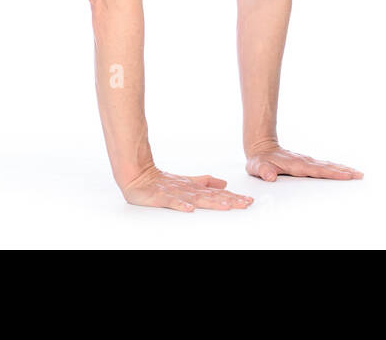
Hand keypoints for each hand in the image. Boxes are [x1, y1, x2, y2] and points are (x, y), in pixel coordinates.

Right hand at [120, 165, 254, 211]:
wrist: (137, 175)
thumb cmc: (161, 182)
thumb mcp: (186, 182)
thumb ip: (205, 182)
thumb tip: (224, 184)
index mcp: (194, 188)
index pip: (216, 194)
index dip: (232, 197)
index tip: (248, 201)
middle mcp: (187, 190)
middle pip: (211, 197)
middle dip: (229, 200)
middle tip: (245, 204)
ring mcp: (174, 193)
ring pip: (195, 199)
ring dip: (211, 202)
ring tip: (226, 206)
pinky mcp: (160, 197)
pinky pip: (171, 202)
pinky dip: (181, 205)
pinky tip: (190, 209)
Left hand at [245, 143, 362, 181]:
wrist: (261, 148)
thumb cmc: (260, 161)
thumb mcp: (257, 167)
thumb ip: (263, 171)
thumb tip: (269, 176)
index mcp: (296, 164)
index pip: (317, 170)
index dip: (331, 173)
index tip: (345, 175)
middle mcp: (304, 161)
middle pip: (328, 166)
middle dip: (344, 171)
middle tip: (359, 175)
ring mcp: (307, 161)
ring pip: (328, 165)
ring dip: (343, 169)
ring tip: (358, 173)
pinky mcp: (308, 163)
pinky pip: (325, 166)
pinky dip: (336, 168)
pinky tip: (344, 171)